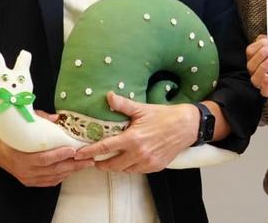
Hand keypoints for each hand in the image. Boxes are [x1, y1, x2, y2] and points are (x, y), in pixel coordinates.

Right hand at [0, 115, 92, 186]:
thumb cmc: (10, 136)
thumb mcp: (22, 124)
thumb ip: (40, 120)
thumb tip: (57, 118)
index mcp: (20, 156)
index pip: (43, 158)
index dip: (59, 155)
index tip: (73, 150)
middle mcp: (24, 170)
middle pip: (53, 170)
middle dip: (73, 165)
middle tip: (88, 158)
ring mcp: (27, 177)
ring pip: (54, 177)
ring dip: (71, 171)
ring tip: (85, 163)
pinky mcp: (30, 181)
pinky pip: (49, 182)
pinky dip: (62, 176)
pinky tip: (72, 169)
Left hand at [75, 93, 198, 172]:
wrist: (187, 126)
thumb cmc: (164, 116)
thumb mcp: (142, 109)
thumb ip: (123, 105)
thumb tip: (108, 96)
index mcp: (133, 138)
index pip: (105, 148)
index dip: (90, 152)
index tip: (79, 154)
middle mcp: (139, 153)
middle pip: (112, 165)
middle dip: (101, 164)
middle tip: (94, 160)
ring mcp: (148, 162)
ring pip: (124, 170)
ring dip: (116, 166)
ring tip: (110, 160)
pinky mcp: (156, 167)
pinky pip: (137, 171)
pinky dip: (130, 167)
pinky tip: (128, 160)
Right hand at [245, 35, 267, 96]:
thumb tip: (267, 37)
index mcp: (255, 60)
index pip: (250, 52)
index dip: (258, 45)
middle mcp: (255, 72)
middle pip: (251, 65)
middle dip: (260, 54)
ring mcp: (260, 83)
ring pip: (255, 78)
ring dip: (263, 66)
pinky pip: (264, 91)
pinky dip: (266, 85)